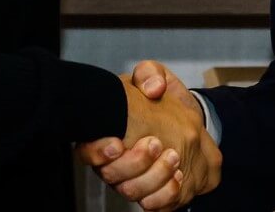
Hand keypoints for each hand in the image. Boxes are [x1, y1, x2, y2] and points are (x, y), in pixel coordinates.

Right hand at [77, 61, 220, 210]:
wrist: (186, 118)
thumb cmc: (161, 98)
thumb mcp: (153, 77)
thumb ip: (150, 75)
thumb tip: (153, 88)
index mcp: (106, 134)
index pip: (88, 151)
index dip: (97, 152)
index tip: (116, 143)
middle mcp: (114, 163)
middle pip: (112, 176)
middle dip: (135, 163)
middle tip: (155, 144)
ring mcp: (131, 180)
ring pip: (132, 192)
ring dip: (154, 177)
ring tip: (172, 158)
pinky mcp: (152, 193)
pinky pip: (153, 206)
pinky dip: (166, 195)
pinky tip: (178, 178)